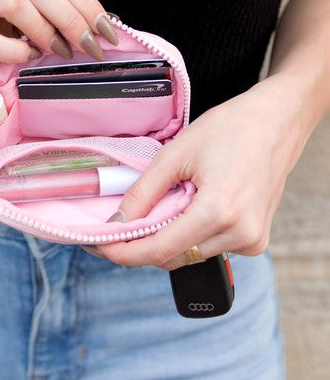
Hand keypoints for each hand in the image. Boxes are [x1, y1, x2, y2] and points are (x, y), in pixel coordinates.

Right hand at [0, 0, 117, 81]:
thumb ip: (46, 5)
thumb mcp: (12, 5)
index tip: (107, 31)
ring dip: (45, 31)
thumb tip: (96, 25)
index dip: (85, 3)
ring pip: (15, 2)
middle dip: (72, 19)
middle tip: (90, 47)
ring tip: (56, 51)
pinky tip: (26, 57)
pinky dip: (16, 51)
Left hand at [89, 76, 309, 269]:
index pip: (159, 250)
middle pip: (173, 257)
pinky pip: (210, 248)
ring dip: (168, 238)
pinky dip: (191, 235)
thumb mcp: (176, 153)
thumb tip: (117, 222)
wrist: (278, 122)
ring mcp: (251, 241)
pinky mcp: (256, 240)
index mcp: (218, 211)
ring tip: (167, 203)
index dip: (124, 252)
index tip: (100, 246)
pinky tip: (192, 206)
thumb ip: (143, 192)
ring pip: (191, 255)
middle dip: (142, 244)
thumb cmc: (232, 128)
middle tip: (119, 224)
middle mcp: (239, 234)